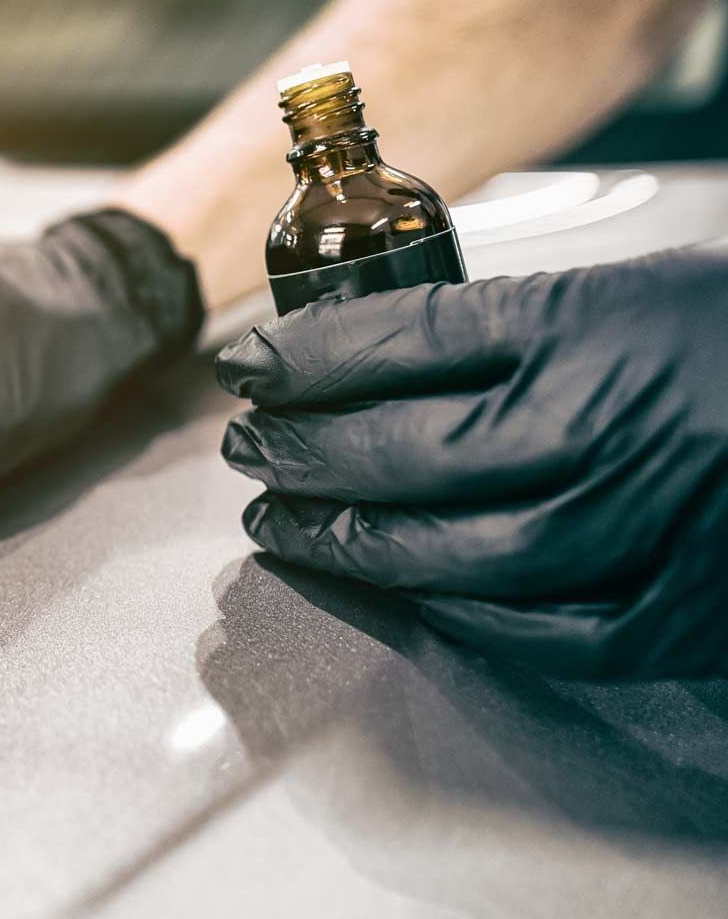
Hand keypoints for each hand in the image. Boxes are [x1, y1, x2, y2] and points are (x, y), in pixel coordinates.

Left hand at [217, 244, 727, 677]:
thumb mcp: (634, 288)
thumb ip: (513, 325)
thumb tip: (367, 354)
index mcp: (590, 324)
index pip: (400, 339)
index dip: (305, 355)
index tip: (252, 361)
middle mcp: (604, 425)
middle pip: (401, 448)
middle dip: (298, 448)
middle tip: (244, 446)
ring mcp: (640, 527)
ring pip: (445, 551)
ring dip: (343, 540)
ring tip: (281, 524)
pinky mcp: (674, 613)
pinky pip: (531, 629)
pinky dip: (447, 613)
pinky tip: (394, 591)